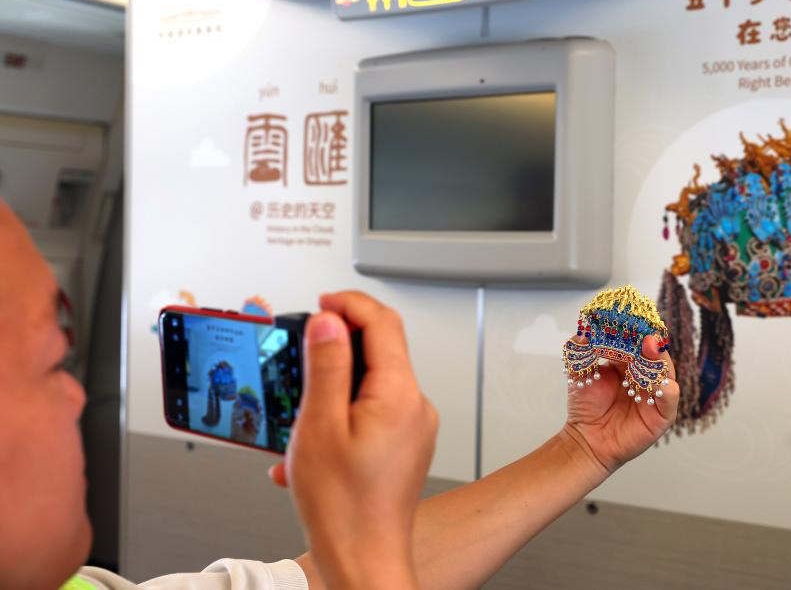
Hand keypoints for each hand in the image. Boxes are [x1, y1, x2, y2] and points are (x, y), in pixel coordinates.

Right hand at [270, 292, 437, 589]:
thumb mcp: (319, 425)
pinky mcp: (406, 444)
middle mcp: (415, 406)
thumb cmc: (344, 507)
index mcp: (399, 394)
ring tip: (302, 416)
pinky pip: (374, 411)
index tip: (323, 302)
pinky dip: (342, 415)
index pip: (382, 322)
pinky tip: (313, 445)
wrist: (365, 561)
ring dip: (335, 388)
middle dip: (339, 345)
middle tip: (303, 351)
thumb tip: (328, 322)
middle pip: (381, 349)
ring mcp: (414, 427)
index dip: (349, 303)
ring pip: (373, 382)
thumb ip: (325, 366)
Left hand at [562, 335, 679, 474]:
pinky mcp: (662, 413)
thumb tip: (583, 331)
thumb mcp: (579, 373)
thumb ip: (581, 351)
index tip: (628, 317)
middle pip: (654, 351)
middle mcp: (644, 373)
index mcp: (628, 360)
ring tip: (649, 348)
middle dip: (648, 339)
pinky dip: (667, 388)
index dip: (634, 328)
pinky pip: (671, 397)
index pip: (636, 339)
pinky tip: (659, 382)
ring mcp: (656, 392)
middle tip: (641, 331)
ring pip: (665, 370)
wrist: (586, 438)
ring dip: (658, 358)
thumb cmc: (585, 406)